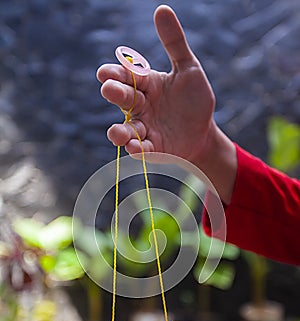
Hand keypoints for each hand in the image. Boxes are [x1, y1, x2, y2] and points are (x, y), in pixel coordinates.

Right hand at [97, 5, 236, 203]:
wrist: (204, 131)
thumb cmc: (194, 100)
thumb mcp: (189, 68)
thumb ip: (174, 43)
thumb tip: (161, 9)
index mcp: (147, 84)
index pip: (127, 76)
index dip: (116, 73)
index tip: (106, 72)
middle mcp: (141, 106)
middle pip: (123, 99)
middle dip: (115, 94)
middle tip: (109, 88)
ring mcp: (145, 128)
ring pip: (126, 129)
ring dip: (119, 131)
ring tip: (116, 132)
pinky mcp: (152, 148)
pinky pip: (141, 148)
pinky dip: (136, 149)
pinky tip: (134, 147)